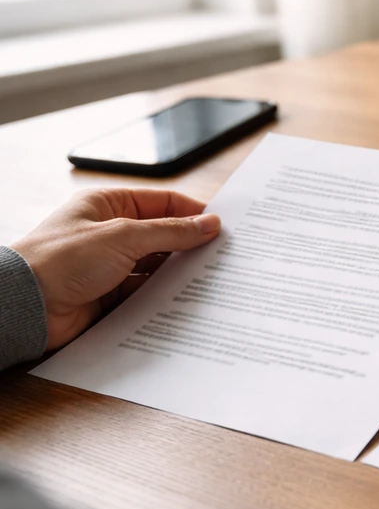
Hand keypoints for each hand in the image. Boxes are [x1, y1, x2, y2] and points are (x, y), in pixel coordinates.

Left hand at [9, 189, 220, 350]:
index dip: (193, 213)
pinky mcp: (109, 295)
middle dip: (189, 246)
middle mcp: (109, 233)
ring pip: (156, 266)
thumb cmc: (59, 259)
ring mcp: (109, 265)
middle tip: (221, 255)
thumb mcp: (124, 236)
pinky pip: (145, 292)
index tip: (221, 226)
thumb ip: (170, 232)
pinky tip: (183, 299)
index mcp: (108, 205)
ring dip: (177, 273)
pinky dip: (163, 296)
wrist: (25, 305)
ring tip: (207, 279)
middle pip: (162, 236)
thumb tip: (207, 225)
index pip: (162, 203)